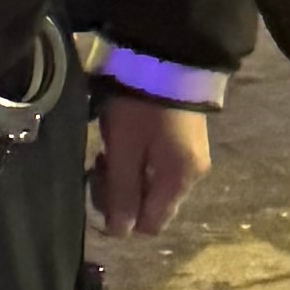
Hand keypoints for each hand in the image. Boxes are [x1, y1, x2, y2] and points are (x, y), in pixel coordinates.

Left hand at [89, 90, 209, 240]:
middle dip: (120, 195)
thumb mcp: (124, 150)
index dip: (121, 219)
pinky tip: (123, 141)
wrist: (167, 57)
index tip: (98, 190)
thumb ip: (121, 193)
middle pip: (151, 205)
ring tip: (108, 150)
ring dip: (126, 176)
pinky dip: (137, 161)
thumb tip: (119, 232)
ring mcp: (191, 156)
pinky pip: (158, 166)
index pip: (150, 224)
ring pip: (152, 185)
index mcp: (179, 182)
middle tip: (99, 166)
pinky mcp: (185, 139)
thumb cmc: (141, 108)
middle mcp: (192, 175)